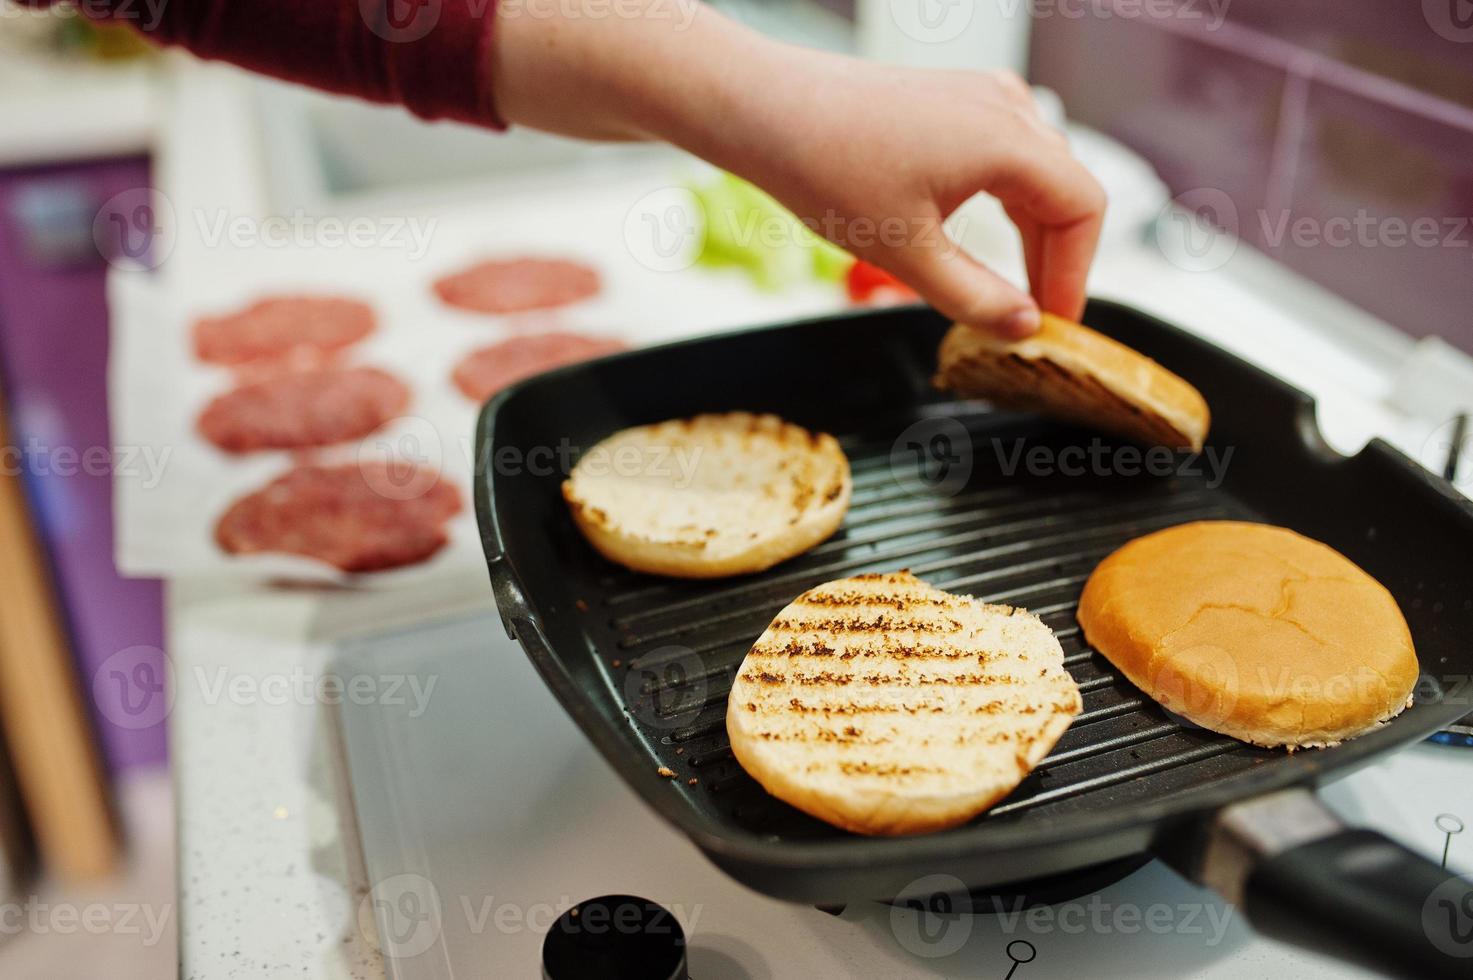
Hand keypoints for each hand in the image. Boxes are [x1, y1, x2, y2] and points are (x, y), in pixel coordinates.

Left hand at [493, 2, 1104, 337]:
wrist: (765, 111)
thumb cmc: (825, 167)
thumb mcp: (906, 252)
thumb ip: (974, 297)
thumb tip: (1023, 327)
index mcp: (1008, 139)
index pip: (1083, 210)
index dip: (1077, 274)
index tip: (1055, 324)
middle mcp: (1006, 107)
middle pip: (1067, 191)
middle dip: (1056, 259)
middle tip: (1033, 318)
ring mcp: (982, 97)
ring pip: (1039, 173)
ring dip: (1033, 232)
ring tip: (1011, 288)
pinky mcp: (955, 101)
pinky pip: (1009, 154)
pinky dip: (1008, 201)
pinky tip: (984, 238)